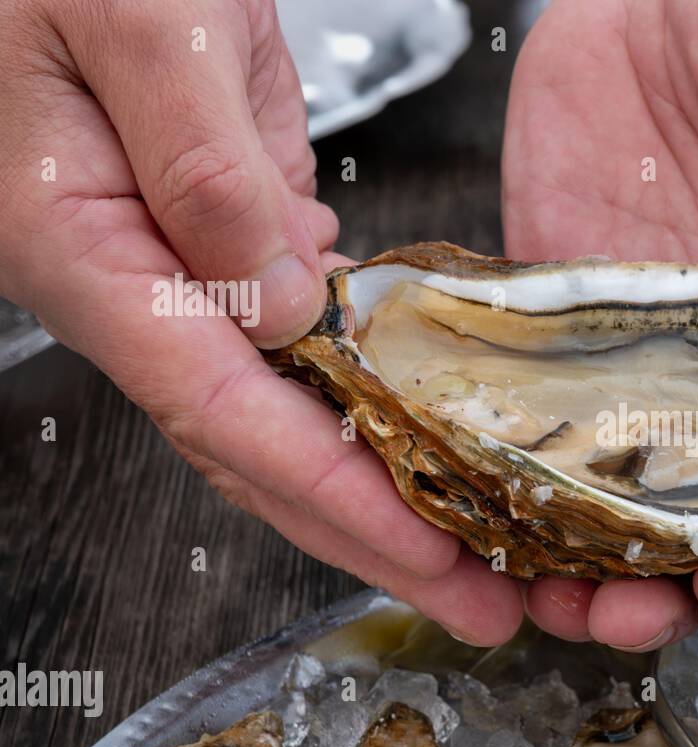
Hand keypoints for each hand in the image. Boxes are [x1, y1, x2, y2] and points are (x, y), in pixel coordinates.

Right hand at [0, 0, 525, 642]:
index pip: (220, 409)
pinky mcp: (234, 239)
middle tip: (477, 602)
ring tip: (476, 548)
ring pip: (286, 410)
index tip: (421, 548)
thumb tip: (279, 306)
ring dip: (380, 486)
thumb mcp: (141, 25)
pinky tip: (435, 441)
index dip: (328, 490)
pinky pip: (303, 345)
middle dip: (371, 534)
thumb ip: (204, 171)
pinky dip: (369, 399)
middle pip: (259, 449)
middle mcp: (135, 283)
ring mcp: (184, 269)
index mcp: (85, 250)